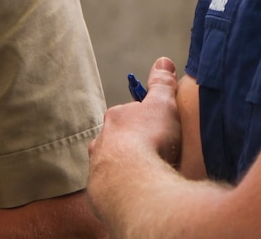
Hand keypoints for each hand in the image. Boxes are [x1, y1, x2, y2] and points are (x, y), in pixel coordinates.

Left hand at [88, 57, 182, 219]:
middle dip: (131, 149)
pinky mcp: (99, 197)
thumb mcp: (163, 105)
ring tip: (146, 181)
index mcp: (115, 119)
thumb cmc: (149, 139)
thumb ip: (162, 84)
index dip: (143, 123)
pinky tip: (138, 198)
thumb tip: (163, 61)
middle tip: (153, 158)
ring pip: (111, 168)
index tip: (156, 131)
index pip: (127, 116)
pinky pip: (111, 193)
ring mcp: (97, 170)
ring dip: (125, 172)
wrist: (132, 182)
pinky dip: (123, 194)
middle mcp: (100, 142)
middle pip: (116, 143)